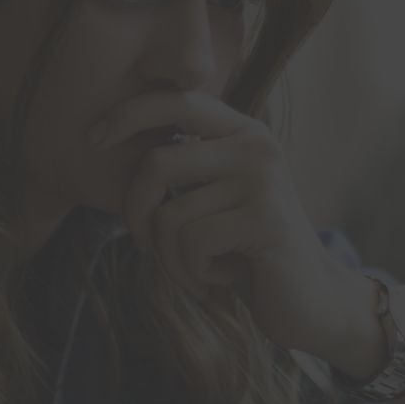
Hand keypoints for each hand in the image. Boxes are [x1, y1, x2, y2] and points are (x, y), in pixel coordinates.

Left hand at [89, 90, 365, 359]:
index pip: (177, 101)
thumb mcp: (216, 201)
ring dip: (172, 259)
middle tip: (147, 248)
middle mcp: (255, 145)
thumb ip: (185, 170)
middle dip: (136, 215)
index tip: (94, 140)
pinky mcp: (265, 219)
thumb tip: (110, 141)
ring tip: (200, 272)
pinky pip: (193, 244)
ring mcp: (263, 179)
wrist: (310, 302)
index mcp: (241, 132)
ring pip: (170, 216)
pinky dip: (195, 273)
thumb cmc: (248, 254)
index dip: (130, 114)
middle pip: (157, 164)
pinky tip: (226, 278)